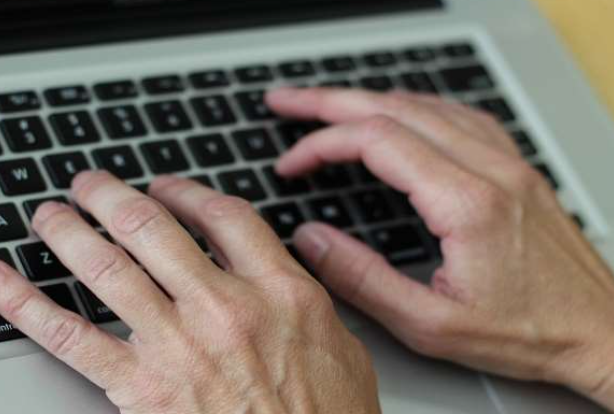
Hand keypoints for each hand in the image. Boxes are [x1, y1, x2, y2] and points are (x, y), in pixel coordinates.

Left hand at [0, 171, 380, 413]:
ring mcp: (177, 345)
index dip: (186, 192)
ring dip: (67, 232)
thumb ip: (306, 292)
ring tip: (47, 214)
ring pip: (106, 267)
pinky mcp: (140, 389)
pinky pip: (68, 337)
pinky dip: (23, 303)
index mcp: (279, 290)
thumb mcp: (340, 344)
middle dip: (111, 196)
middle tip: (90, 185)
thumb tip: (280, 257)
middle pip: (152, 227)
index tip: (165, 188)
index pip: (221, 216)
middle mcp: (223, 307)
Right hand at [267, 87, 613, 409]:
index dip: (321, 144)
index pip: (377, 142)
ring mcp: (508, 162)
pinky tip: (398, 113)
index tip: (291, 163)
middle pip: (394, 108)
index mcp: (467, 203)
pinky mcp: (516, 167)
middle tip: (288, 102)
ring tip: (328, 105)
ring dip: (369, 99)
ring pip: (426, 104)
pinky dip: (414, 107)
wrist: (602, 332)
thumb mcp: (430, 324)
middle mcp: (490, 169)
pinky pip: (459, 115)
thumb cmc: (529, 333)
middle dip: (329, 101)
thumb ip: (362, 279)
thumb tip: (312, 240)